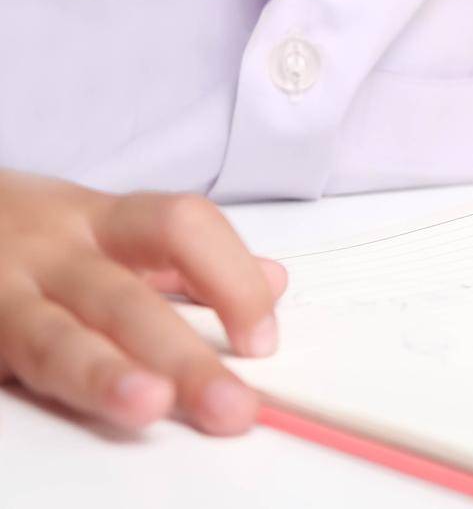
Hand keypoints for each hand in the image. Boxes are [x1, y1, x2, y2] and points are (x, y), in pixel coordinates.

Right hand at [0, 170, 286, 432]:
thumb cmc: (32, 233)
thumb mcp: (110, 226)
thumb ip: (189, 259)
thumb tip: (273, 283)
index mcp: (103, 221)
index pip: (183, 228)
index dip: (229, 280)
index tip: (262, 340)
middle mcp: (53, 252)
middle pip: (126, 300)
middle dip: (183, 355)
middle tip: (229, 404)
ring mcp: (0, 295)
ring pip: (53, 338)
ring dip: (102, 374)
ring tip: (146, 404)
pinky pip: (5, 368)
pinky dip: (29, 395)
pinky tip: (53, 423)